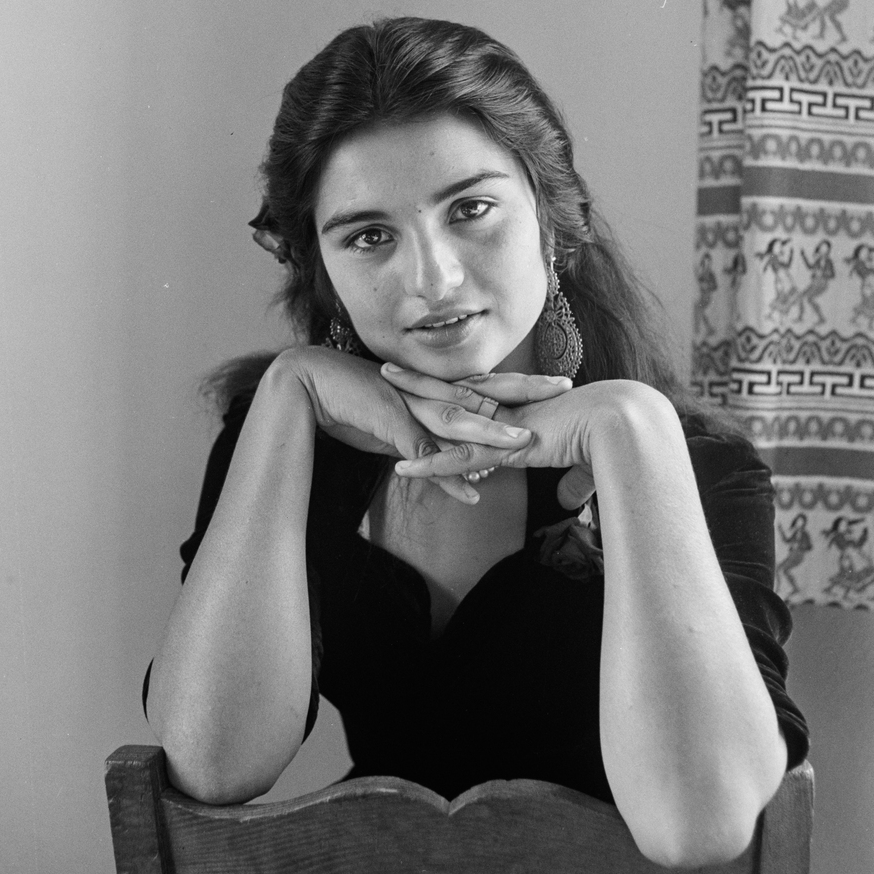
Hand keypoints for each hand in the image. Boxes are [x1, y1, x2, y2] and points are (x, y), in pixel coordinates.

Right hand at [276, 347, 533, 504]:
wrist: (310, 385)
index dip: (523, 381)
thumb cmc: (354, 402)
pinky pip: (423, 453)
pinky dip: (447, 474)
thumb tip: (448, 454)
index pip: (487, 383)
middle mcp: (428, 392)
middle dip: (525, 391)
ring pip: (457, 420)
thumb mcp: (398, 418)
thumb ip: (425, 434)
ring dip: (489, 433)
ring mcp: (410, 407)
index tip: (558, 381)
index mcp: (434, 387)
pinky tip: (471, 492)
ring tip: (522, 444)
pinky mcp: (389, 426)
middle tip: (563, 387)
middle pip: (484, 391)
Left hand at [388, 365, 621, 510]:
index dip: (452, 391)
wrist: (629, 429)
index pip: (478, 399)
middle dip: (419, 382)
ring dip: (410, 405)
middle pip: (453, 394)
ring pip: (448, 414)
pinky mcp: (509, 446)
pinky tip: (402, 467)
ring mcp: (506, 425)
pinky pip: (461, 457)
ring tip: (376, 391)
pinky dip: (432, 464)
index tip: (430, 384)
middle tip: (388, 369)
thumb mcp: (589, 467)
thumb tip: (570, 498)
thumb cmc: (617, 444)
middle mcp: (510, 411)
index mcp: (525, 411)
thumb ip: (574, 481)